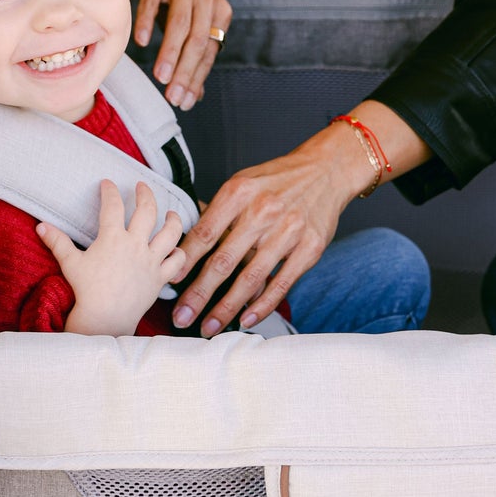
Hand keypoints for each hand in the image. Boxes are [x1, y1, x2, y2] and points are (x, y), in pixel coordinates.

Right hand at [38, 180, 187, 335]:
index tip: (108, 183)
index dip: (110, 190)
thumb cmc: (87, 291)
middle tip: (143, 186)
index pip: (113, 205)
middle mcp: (135, 245)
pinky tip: (176, 248)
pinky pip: (177, 262)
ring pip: (171, 233)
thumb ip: (57, 242)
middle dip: (146, 194)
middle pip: (148, 210)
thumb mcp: (70, 263)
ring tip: (171, 213)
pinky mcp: (159, 277)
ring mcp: (150, 261)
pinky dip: (179, 253)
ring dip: (173, 220)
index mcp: (113, 238)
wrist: (105, 318)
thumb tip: (41, 226)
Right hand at [127, 0, 231, 112]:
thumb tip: (194, 96)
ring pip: (181, 23)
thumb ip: (194, 54)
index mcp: (218, 9)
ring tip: (161, 77)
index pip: (209, 50)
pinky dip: (148, 21)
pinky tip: (142, 42)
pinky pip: (154, 0)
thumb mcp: (191, 18)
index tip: (183, 101)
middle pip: (199, 39)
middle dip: (186, 71)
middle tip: (173, 96)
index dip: (197, 78)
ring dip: (171, 52)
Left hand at [172, 128, 355, 336]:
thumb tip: (186, 242)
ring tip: (209, 326)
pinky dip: (262, 305)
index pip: (205, 233)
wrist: (326, 170)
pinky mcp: (309, 248)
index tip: (170, 282)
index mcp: (239, 193)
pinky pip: (281, 283)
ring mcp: (288, 231)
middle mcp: (262, 211)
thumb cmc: (277, 180)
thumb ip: (217, 212)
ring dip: (226, 308)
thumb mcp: (242, 183)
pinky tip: (246, 319)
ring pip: (250, 278)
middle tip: (182, 316)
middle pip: (223, 261)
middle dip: (199, 294)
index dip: (185, 261)